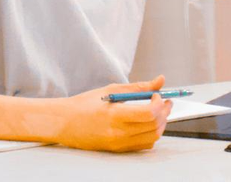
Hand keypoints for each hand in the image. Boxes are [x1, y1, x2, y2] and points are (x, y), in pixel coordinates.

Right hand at [54, 75, 171, 151]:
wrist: (65, 123)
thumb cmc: (85, 104)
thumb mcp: (111, 90)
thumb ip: (139, 87)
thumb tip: (160, 80)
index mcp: (115, 115)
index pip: (148, 113)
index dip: (159, 103)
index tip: (158, 95)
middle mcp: (118, 133)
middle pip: (153, 126)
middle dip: (164, 112)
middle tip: (164, 102)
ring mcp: (119, 144)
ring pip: (152, 137)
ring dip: (160, 123)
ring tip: (158, 111)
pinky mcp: (119, 150)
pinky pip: (144, 145)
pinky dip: (151, 134)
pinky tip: (147, 123)